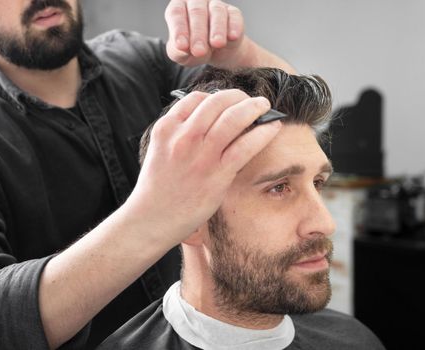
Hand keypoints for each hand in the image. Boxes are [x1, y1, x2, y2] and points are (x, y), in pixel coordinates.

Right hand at [128, 90, 281, 245]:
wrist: (152, 218)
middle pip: (217, 102)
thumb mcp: (161, 149)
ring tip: (264, 106)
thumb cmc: (159, 186)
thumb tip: (212, 120)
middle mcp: (183, 137)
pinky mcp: (217, 174)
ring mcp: (201, 155)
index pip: (197, 98)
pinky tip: (272, 127)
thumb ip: (181, 133)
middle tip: (250, 100)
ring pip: (233, 118)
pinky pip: (246, 146)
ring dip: (254, 107)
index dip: (217, 96)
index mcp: (167, 128)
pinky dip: (263, 132)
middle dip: (238, 96)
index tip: (229, 101)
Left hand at [165, 0, 245, 66]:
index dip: (179, 29)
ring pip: (217, 12)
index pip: (176, 13)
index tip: (182, 46)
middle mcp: (197, 3)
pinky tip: (232, 37)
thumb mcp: (182, 54)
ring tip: (217, 44)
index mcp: (178, 8)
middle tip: (199, 51)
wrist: (217, 53)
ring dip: (217, 29)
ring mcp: (216, 6)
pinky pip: (234, 17)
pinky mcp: (233, 13)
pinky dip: (234, 27)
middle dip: (198, 33)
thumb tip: (183, 48)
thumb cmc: (193, 49)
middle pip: (197, 12)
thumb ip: (178, 51)